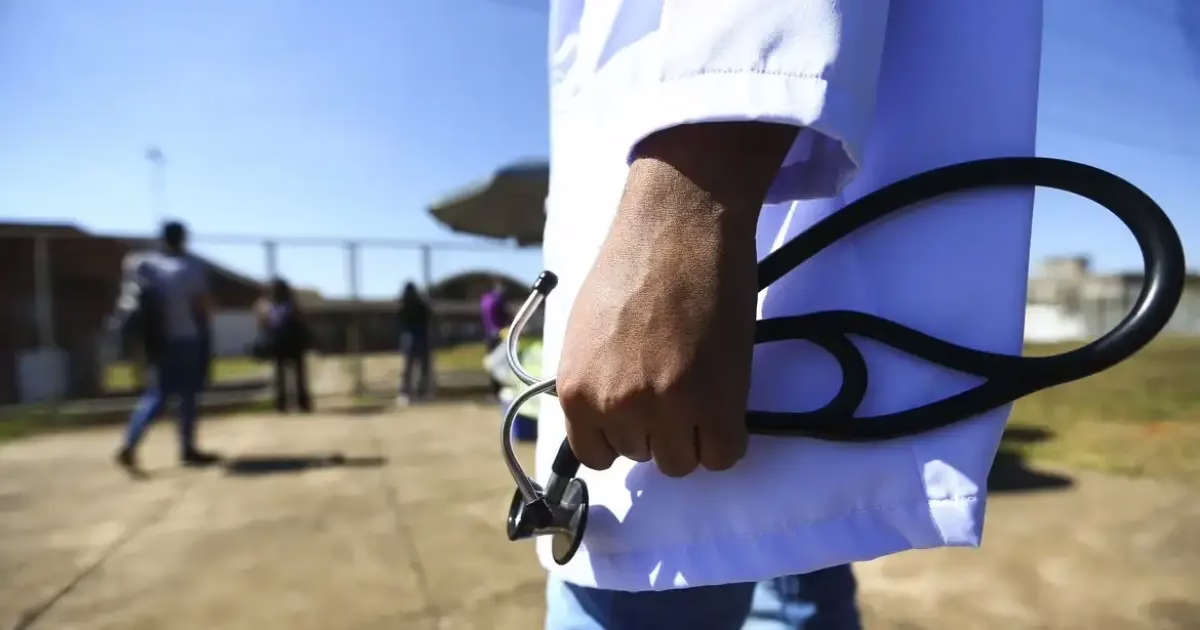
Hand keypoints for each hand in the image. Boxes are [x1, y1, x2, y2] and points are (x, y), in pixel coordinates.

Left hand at [556, 122, 797, 476]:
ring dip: (694, 432)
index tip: (639, 412)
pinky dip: (726, 435)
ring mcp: (666, 408)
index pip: (597, 454)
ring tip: (701, 385)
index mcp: (576, 391)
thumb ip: (592, 380)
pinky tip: (725, 401)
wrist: (680, 225)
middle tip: (675, 381)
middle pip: (643, 456)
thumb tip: (602, 416)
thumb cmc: (632, 265)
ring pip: (682, 461)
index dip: (622, 433)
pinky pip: (723, 454)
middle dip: (659, 427)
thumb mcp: (586, 332)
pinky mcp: (716, 402)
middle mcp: (615, 406)